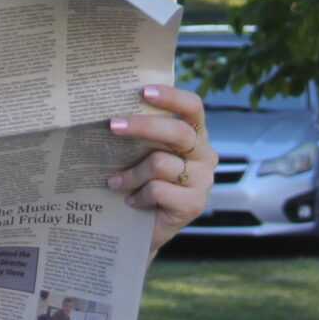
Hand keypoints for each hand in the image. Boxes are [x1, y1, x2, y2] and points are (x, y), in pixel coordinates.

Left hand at [106, 84, 212, 257]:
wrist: (144, 228)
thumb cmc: (142, 181)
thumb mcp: (143, 152)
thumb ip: (142, 133)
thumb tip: (112, 108)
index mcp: (195, 134)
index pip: (193, 107)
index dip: (172, 97)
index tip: (144, 91)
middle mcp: (205, 155)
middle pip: (177, 132)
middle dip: (142, 127)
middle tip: (112, 125)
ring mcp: (203, 181)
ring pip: (160, 163)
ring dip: (131, 173)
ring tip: (114, 182)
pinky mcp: (194, 204)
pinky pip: (158, 189)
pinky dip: (138, 195)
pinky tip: (131, 201)